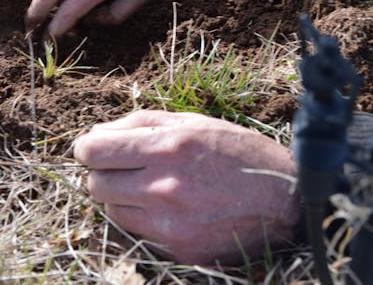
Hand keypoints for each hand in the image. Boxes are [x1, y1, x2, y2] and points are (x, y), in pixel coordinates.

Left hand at [73, 110, 299, 264]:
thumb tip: (95, 133)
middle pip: (95, 185)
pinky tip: (165, 209)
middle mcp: (165, 187)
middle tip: (122, 168)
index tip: (92, 149)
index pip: (94, 151)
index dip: (86, 149)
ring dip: (119, 199)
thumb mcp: (191, 122)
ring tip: (148, 188)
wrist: (287, 201)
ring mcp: (171, 224)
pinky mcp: (179, 250)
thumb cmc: (237, 153)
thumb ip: (138, 124)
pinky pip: (136, 234)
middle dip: (102, 174)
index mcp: (167, 147)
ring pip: (111, 212)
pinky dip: (141, 221)